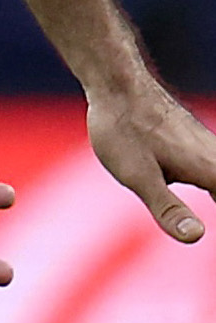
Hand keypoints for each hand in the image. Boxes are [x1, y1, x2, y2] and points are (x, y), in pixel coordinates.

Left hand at [87, 79, 215, 243]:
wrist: (117, 86)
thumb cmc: (123, 131)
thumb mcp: (139, 177)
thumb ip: (168, 208)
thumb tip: (195, 236)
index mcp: (211, 170)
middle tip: (194, 227)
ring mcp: (208, 147)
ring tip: (205, 207)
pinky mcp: (195, 142)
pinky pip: (215, 168)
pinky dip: (214, 186)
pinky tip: (209, 192)